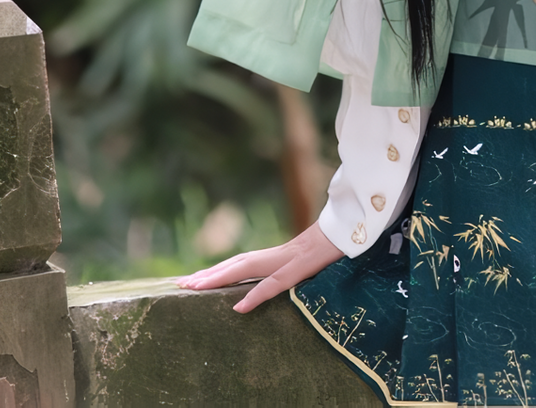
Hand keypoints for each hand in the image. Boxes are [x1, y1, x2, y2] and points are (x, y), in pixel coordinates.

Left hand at [176, 220, 342, 313]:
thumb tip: (278, 273)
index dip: (216, 271)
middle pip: (236, 264)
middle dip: (208, 275)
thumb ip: (291, 264)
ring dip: (219, 279)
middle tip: (180, 284)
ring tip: (194, 288)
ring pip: (246, 269)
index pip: (240, 263)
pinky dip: (256, 295)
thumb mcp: (310, 258)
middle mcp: (277, 255)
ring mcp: (288, 259)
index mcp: (278, 254)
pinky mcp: (302, 267)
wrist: (356, 227)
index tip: (191, 279)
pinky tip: (238, 308)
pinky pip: (275, 284)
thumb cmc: (335, 242)